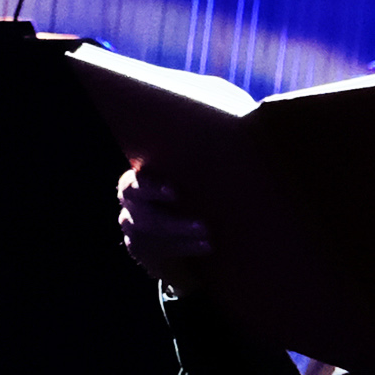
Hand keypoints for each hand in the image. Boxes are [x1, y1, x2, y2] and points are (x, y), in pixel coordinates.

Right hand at [115, 163, 215, 287]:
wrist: (183, 213)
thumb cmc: (192, 181)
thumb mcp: (196, 166)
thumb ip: (207, 152)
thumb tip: (244, 123)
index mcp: (139, 179)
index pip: (135, 185)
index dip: (151, 189)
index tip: (176, 193)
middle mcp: (130, 204)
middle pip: (141, 216)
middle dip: (172, 223)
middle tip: (203, 226)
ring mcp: (133, 228)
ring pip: (147, 237)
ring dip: (180, 237)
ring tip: (209, 238)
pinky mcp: (141, 248)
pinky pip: (157, 252)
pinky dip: (182, 248)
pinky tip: (205, 246)